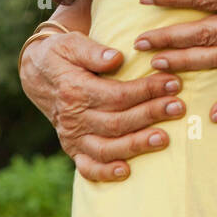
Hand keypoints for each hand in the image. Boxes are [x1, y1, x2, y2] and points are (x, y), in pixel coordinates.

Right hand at [19, 28, 186, 181]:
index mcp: (75, 90)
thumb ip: (93, 51)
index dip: (146, 90)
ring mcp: (72, 137)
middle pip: (117, 122)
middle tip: (178, 107)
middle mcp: (73, 118)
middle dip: (151, 114)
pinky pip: (87, 167)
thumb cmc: (61, 54)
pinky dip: (105, 172)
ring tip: (165, 138)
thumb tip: (116, 58)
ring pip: (107, 147)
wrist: (38, 73)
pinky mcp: (73, 148)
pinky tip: (126, 171)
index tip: (173, 83)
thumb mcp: (72, 43)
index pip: (117, 95)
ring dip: (137, 144)